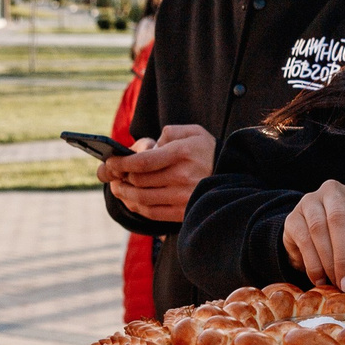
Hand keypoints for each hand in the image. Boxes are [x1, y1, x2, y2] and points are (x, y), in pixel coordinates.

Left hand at [100, 124, 214, 222]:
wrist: (234, 174)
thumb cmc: (207, 151)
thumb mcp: (192, 132)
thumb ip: (168, 133)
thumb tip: (146, 148)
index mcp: (182, 153)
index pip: (142, 162)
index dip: (121, 163)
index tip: (110, 162)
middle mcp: (182, 176)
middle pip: (139, 181)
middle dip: (120, 178)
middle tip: (112, 175)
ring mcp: (183, 196)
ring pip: (142, 199)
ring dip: (124, 194)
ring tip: (117, 187)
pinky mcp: (183, 211)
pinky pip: (152, 212)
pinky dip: (136, 207)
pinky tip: (131, 199)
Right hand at [284, 181, 344, 291]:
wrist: (314, 233)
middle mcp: (335, 192)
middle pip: (340, 221)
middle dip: (344, 258)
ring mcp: (311, 201)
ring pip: (319, 229)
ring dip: (328, 262)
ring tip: (334, 283)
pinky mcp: (293, 216)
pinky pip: (303, 239)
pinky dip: (312, 264)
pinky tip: (319, 279)